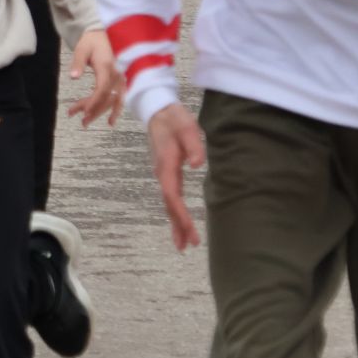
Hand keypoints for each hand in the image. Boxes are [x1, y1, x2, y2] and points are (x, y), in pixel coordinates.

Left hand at [65, 29, 121, 126]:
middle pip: (105, 97)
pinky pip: (120, 98)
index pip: (102, 88)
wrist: (106, 35)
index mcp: (106, 66)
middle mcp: (117, 74)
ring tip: (85, 122)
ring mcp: (121, 79)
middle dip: (92, 110)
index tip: (85, 112)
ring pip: (112, 100)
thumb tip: (73, 77)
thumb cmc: (93, 41)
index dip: (94, 101)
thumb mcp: (82, 49)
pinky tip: (109, 122)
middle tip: (79, 120)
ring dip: (99, 112)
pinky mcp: (122, 82)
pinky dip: (115, 110)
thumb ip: (78, 63)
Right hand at [146, 102, 205, 249]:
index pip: (172, 195)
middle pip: (168, 204)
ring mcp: (163, 174)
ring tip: (183, 244)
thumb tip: (199, 164)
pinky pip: (170, 197)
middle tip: (188, 246)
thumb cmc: (174, 118)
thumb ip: (194, 145)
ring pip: (168, 203)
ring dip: (175, 223)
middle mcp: (161, 173)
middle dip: (178, 226)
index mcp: (166, 165)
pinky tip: (179, 223)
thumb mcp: (187, 127)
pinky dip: (175, 212)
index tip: (189, 229)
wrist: (158, 111)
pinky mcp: (167, 173)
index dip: (180, 214)